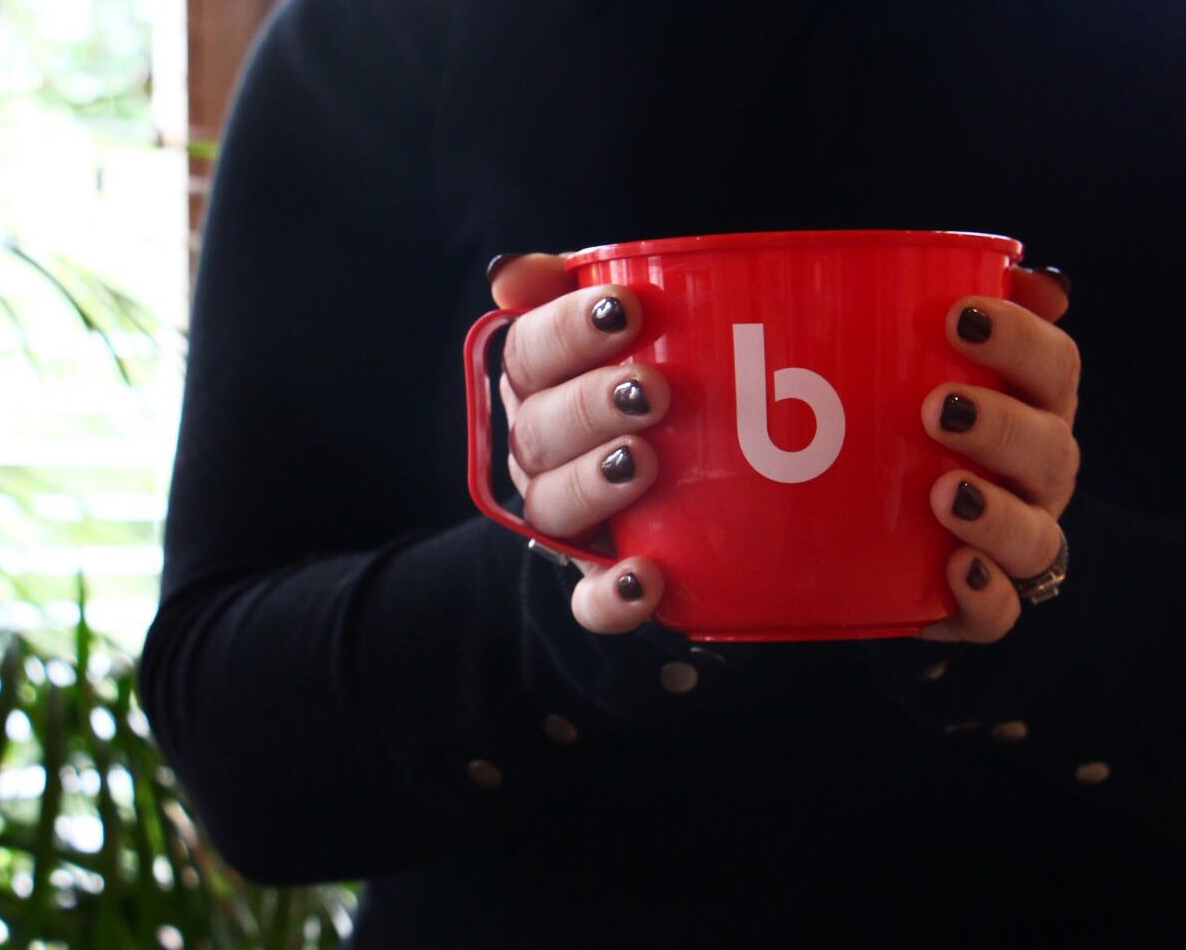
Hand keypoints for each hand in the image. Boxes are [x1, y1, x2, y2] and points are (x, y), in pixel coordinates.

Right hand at [486, 253, 669, 633]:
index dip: (567, 330)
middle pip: (538, 429)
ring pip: (553, 506)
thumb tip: (513, 272)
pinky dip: (610, 596)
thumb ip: (575, 290)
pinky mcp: (595, 585)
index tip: (628, 307)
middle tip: (654, 389)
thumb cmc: (647, 392)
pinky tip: (646, 578)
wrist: (672, 505)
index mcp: (537, 387)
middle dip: (591, 406)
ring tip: (645, 462)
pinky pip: (588, 602)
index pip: (527, 353)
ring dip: (595, 483)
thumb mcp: (620, 336)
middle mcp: (536, 454)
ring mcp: (563, 522)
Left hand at [917, 267, 1078, 642]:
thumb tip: (1015, 267)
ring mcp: (1018, 543)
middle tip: (936, 407)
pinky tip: (956, 571)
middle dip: (999, 425)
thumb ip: (944, 322)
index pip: (1054, 366)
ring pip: (1035, 536)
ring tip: (943, 494)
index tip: (957, 314)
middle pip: (1050, 448)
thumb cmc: (915, 438)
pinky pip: (1000, 613)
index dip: (1019, 338)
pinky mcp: (982, 606)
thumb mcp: (917, 373)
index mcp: (1033, 408)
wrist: (896, 551)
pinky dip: (984, 596)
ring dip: (994, 513)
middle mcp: (1039, 476)